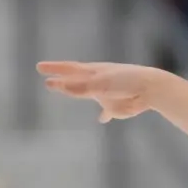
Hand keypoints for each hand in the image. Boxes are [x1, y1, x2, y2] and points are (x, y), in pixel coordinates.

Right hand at [37, 60, 163, 122]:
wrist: (148, 89)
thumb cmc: (124, 81)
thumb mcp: (100, 83)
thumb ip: (80, 87)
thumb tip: (60, 86)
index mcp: (91, 72)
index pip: (69, 69)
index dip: (54, 69)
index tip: (39, 68)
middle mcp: (96, 82)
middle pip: (75, 81)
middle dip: (61, 81)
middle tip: (47, 81)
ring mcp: (105, 94)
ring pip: (88, 94)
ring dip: (78, 93)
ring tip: (68, 92)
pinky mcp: (115, 107)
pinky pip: (107, 112)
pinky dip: (104, 115)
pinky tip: (101, 119)